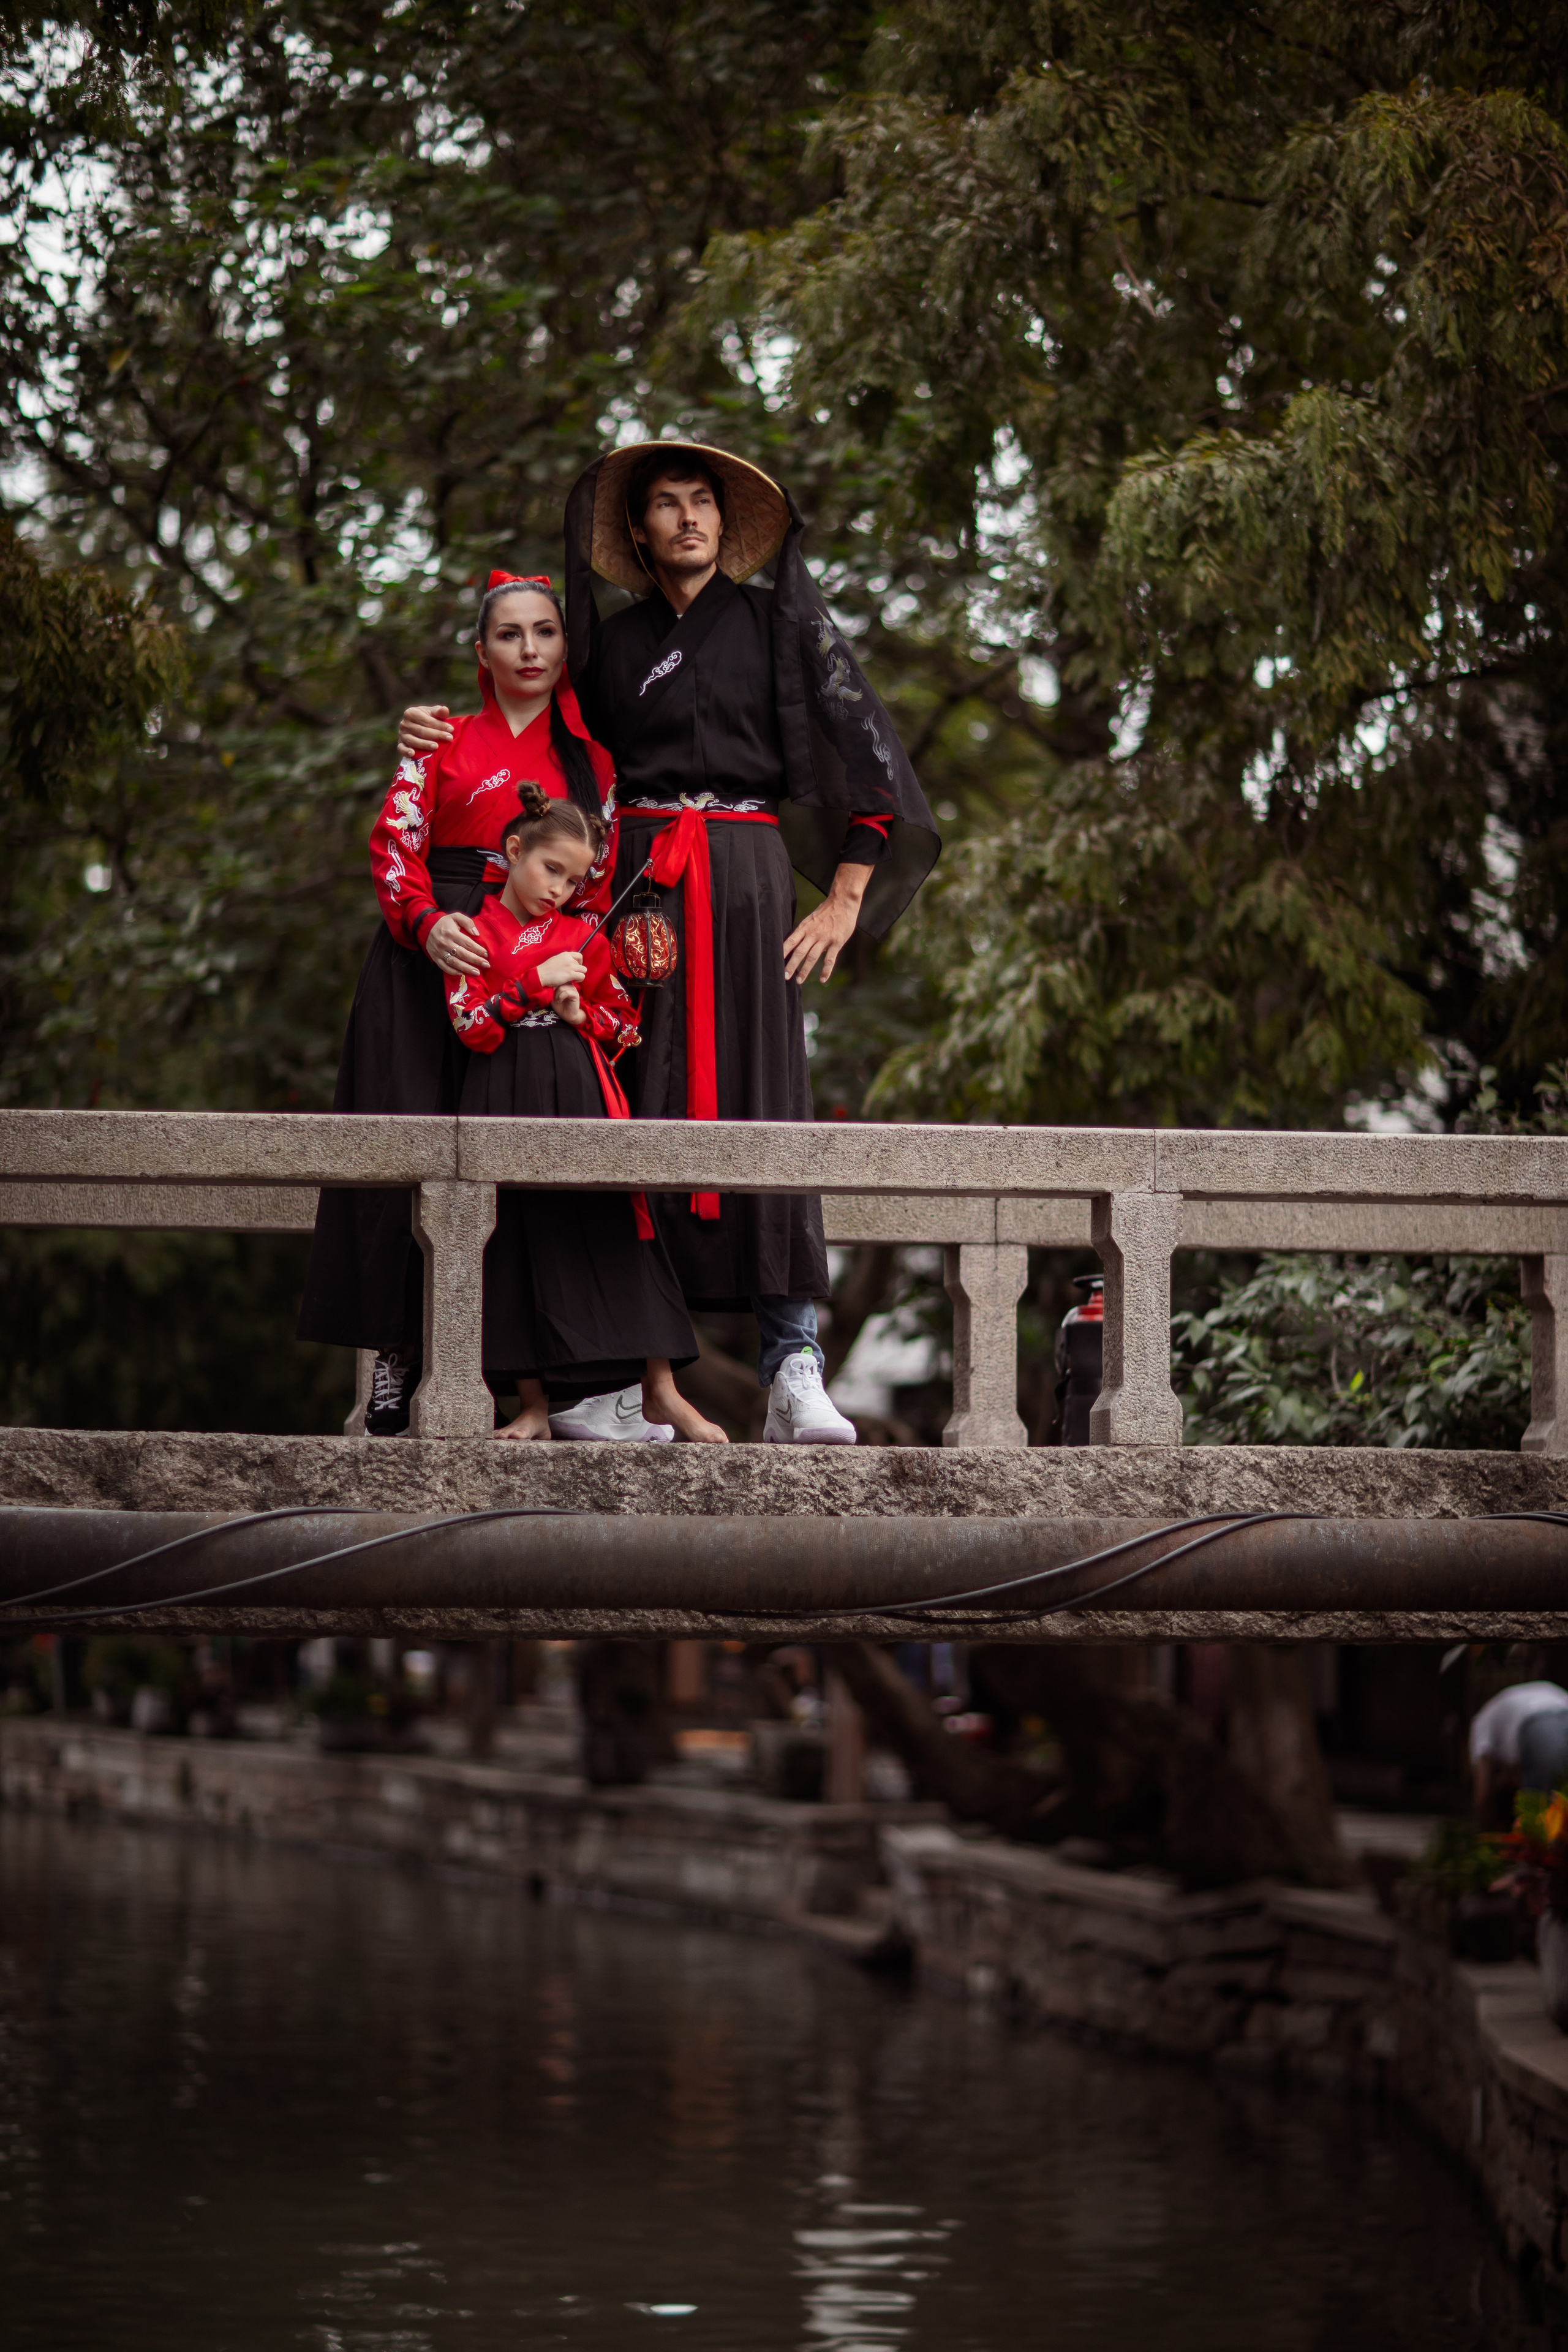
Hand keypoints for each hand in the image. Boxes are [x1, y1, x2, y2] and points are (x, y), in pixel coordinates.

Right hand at [398, 704, 455, 757]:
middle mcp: (404, 723)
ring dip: (425, 744)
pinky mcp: (400, 744)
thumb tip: (445, 710)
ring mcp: (401, 734)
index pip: (427, 721)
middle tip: (449, 738)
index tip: (451, 729)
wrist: (418, 728)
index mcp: (411, 713)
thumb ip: (439, 712)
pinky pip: (401, 749)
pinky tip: (413, 753)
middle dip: (436, 735)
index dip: (440, 725)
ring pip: (413, 740)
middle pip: (421, 731)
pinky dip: (406, 751)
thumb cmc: (428, 720)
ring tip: (436, 747)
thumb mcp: (432, 713)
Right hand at [424, 911, 487, 977]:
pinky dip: (453, 972)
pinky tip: (463, 974)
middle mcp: (445, 943)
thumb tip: (476, 933)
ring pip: (455, 963)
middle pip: (463, 954)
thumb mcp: (455, 916)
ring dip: (466, 969)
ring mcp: (439, 952)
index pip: (467, 943)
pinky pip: (444, 967)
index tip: (486, 954)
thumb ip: (467, 922)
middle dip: (476, 960)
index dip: (478, 949)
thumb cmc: (444, 922)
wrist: (425, 927)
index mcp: (451, 933)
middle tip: (486, 965)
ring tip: (477, 972)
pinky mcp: (435, 958)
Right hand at [537, 950, 586, 987]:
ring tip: (574, 978)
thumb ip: (564, 960)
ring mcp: (570, 966)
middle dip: (577, 970)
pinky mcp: (570, 974)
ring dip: (580, 975)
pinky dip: (579, 980)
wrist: (541, 974)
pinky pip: (582, 976)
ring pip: (584, 970)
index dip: (580, 962)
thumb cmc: (546, 969)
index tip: (576, 967)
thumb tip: (569, 962)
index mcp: (565, 954)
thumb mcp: (556, 959)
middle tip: (572, 975)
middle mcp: (569, 959)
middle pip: (581, 964)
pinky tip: (573, 981)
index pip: (579, 955)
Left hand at [552, 983, 584, 1026]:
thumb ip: (551, 990)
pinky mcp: (575, 994)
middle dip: (553, 991)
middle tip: (553, 998)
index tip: (549, 992)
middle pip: (558, 982)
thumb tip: (547, 985)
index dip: (551, 985)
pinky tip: (559, 1001)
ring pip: (561, 987)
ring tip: (557, 1000)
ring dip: (556, 995)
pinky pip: (566, 992)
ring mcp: (573, 989)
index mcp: (564, 983)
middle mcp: (569, 984)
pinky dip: (561, 997)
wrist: (567, 1015)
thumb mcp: (552, 997)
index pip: (557, 979)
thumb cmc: (559, 1006)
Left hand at [782, 861, 872, 983]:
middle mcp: (813, 934)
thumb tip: (796, 944)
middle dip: (791, 965)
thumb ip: (805, 932)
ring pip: (812, 957)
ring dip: (805, 970)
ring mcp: (825, 938)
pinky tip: (822, 979)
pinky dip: (825, 971)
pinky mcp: (836, 942)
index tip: (776, 961)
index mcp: (805, 927)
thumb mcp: (811, 919)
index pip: (790, 941)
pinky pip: (830, 959)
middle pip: (799, 952)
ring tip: (799, 981)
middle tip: (785, 976)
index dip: (783, 952)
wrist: (843, 902)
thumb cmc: (827, 911)